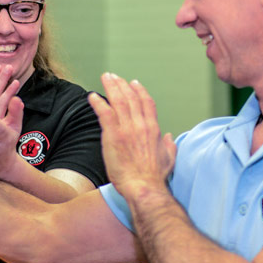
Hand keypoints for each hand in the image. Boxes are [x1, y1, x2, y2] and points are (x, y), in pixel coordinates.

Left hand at [88, 73, 176, 198]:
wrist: (144, 187)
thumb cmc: (155, 177)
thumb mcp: (169, 158)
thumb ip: (170, 145)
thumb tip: (170, 136)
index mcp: (153, 128)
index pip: (147, 103)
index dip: (139, 91)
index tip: (133, 83)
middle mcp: (140, 124)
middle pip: (130, 98)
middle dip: (121, 84)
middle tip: (113, 76)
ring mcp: (127, 129)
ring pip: (118, 101)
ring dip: (110, 87)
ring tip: (105, 78)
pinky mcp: (113, 136)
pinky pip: (104, 113)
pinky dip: (98, 103)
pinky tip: (92, 96)